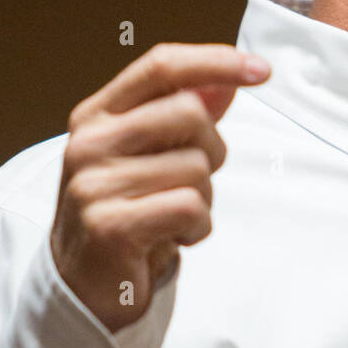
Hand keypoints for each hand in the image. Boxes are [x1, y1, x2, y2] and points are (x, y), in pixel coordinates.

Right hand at [49, 43, 270, 331]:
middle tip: (192, 182)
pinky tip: (174, 237)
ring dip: (204, 198)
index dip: (216, 61)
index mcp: (97, 115)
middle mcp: (88, 142)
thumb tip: (225, 80)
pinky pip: (190, 206)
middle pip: (189, 112)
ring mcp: (94, 183)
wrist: (86, 286)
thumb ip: (185, 115)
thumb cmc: (128, 212)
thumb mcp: (152, 156)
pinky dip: (198, 227)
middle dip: (212, 149)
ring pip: (196, 166)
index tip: (261, 70)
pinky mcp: (109, 225)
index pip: (161, 66)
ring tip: (172, 217)